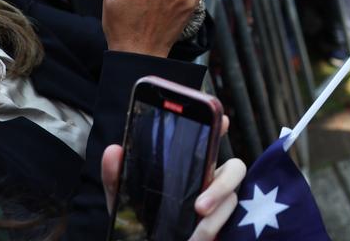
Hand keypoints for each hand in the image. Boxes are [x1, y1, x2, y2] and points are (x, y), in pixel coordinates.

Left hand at [102, 134, 245, 240]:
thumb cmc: (141, 223)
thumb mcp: (123, 199)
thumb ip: (117, 176)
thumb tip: (113, 150)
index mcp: (191, 170)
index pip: (210, 143)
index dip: (219, 128)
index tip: (221, 120)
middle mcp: (209, 184)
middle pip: (235, 168)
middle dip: (224, 181)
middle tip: (201, 199)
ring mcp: (218, 206)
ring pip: (233, 197)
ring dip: (217, 203)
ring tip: (199, 213)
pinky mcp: (221, 228)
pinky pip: (226, 223)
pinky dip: (211, 227)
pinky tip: (195, 236)